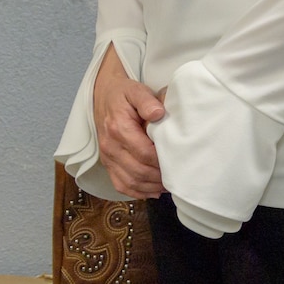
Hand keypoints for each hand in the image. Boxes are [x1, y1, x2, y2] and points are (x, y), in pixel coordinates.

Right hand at [92, 44, 164, 199]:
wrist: (103, 96)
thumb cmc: (124, 94)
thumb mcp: (136, 90)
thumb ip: (147, 101)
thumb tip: (158, 113)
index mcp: (119, 129)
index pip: (143, 152)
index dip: (162, 161)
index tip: (180, 161)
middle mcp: (111, 146)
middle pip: (137, 171)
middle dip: (159, 177)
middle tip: (179, 177)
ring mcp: (107, 157)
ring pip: (129, 181)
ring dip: (150, 187)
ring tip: (170, 186)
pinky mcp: (107, 163)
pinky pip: (119, 184)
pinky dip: (136, 192)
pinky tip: (153, 192)